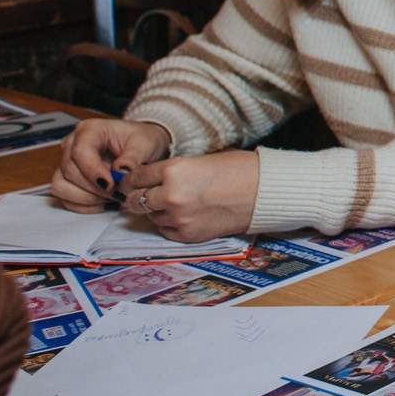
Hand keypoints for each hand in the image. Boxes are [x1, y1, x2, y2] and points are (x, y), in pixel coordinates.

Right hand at [51, 118, 172, 211]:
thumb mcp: (145, 144)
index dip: (92, 170)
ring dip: (86, 198)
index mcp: (90, 130)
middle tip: (118, 194)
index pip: (80, 151)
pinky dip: (84, 205)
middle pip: (69, 171)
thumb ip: (133, 158)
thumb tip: (119, 173)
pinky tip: (105, 203)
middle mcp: (73, 144)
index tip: (110, 185)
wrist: (141, 147)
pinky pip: (66, 198)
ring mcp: (67, 162)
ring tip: (112, 198)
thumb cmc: (141, 140)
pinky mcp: (68, 179)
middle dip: (94, 188)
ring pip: (60, 186)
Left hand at [119, 150, 258, 241]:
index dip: (131, 179)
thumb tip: (146, 181)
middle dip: (135, 196)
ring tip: (169, 203)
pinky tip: (181, 214)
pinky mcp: (188, 234)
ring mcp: (179, 217)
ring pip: (149, 216)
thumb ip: (170, 171)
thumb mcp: (197, 161)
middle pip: (136, 199)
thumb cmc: (237, 170)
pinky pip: (164, 230)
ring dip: (153, 211)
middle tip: (139, 194)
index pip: (136, 176)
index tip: (130, 181)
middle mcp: (171, 195)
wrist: (264, 192)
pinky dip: (167, 223)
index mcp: (174, 170)